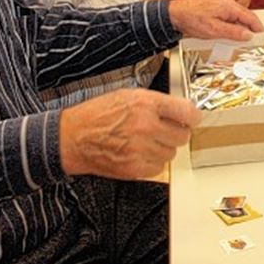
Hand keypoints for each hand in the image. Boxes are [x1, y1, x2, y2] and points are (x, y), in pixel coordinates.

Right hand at [59, 88, 199, 179]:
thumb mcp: (128, 95)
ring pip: (172, 153)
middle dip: (176, 133)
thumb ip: (156, 102)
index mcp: (146, 104)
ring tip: (146, 141)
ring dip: (163, 148)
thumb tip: (180, 109)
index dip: (192, 116)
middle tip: (164, 130)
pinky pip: (159, 168)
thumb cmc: (97, 115)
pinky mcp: (134, 168)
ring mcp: (140, 149)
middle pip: (183, 135)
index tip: (191, 118)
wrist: (71, 138)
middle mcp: (145, 126)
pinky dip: (153, 162)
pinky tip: (139, 153)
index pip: (187, 112)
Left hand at [168, 0, 263, 39]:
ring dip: (240, 30)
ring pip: (237, 20)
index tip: (263, 38)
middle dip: (250, 30)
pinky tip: (227, 37)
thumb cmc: (191, 18)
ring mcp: (221, 7)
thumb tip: (247, 35)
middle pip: (246, 18)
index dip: (259, 29)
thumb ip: (233, 32)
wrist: (175, 13)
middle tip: (253, 43)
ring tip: (239, 42)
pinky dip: (231, 28)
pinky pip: (229, 20)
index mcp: (230, 7)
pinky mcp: (215, 10)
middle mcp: (228, 5)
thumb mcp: (214, 30)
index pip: (251, 18)